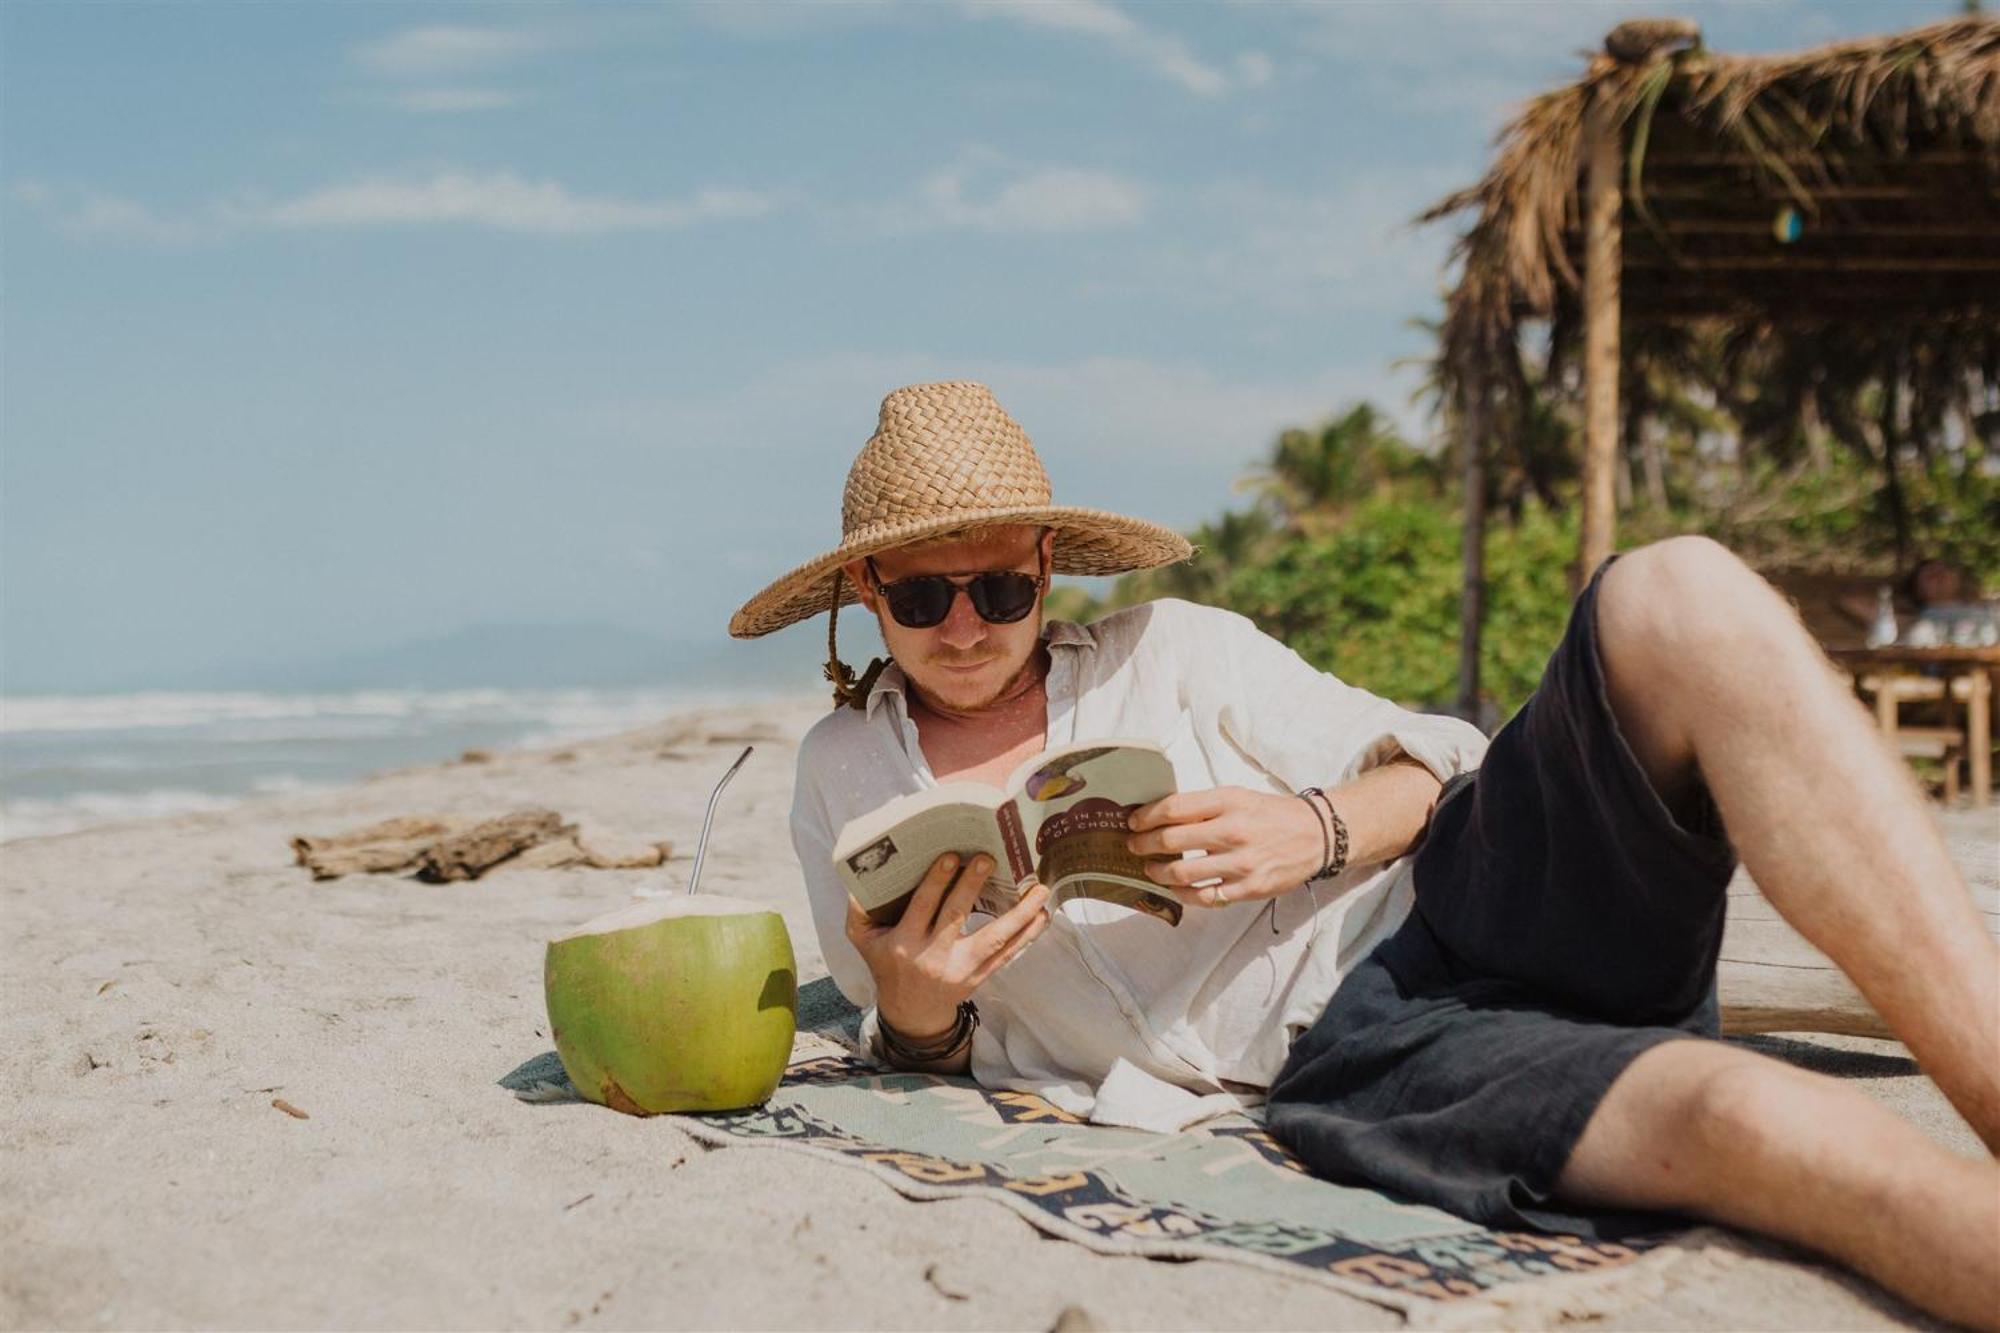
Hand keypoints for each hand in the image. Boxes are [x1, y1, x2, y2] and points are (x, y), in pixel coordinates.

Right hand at [844, 852, 1051, 1040]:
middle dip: (972, 887)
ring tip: (1039, 890)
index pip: (922, 908)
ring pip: (994, 939)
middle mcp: (934, 956)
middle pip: (956, 917)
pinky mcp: (981, 975)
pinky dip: (1028, 934)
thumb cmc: (887, 965)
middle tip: (988, 858)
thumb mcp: (863, 940)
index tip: (950, 856)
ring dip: (1019, 914)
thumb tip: (860, 875)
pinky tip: (1043, 914)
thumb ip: (858, 909)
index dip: (936, 883)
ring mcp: (962, 968)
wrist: (911, 1012)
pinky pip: (1008, 954)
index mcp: (905, 943)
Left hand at [1125, 786, 1321, 908]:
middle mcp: (1233, 831)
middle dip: (1144, 845)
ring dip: (1158, 873)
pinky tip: (1177, 888)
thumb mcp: (1238, 797)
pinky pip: (1205, 897)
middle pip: (1171, 841)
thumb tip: (1161, 815)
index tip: (1133, 822)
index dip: (1146, 817)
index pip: (1173, 808)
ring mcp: (1241, 863)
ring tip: (1151, 870)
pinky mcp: (1248, 888)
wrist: (1317, 835)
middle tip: (1134, 846)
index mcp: (1228, 802)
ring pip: (1183, 874)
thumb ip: (1203, 806)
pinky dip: (1184, 894)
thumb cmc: (1271, 814)